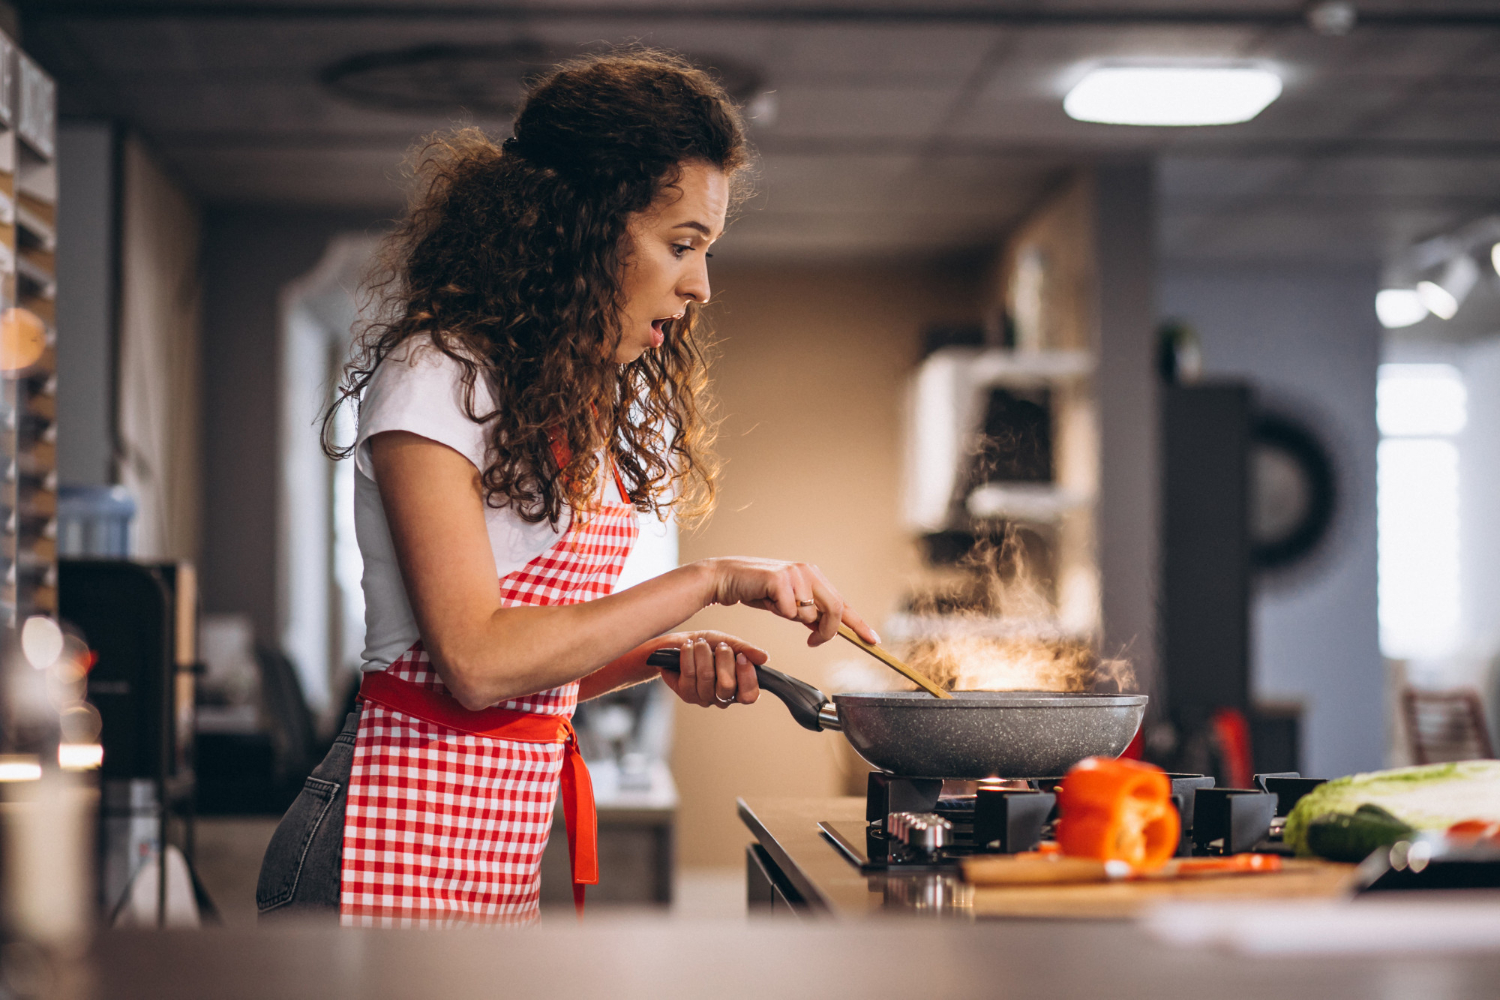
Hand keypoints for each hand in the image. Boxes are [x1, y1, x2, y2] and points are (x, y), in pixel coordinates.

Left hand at [655, 630, 764, 708]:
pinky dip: (688, 656)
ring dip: (703, 654)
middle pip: (727, 686)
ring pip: (706, 678)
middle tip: (720, 646)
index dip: (747, 677)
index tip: (741, 657)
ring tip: (701, 643)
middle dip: (724, 659)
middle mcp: (722, 697)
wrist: (683, 643)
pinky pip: (689, 675)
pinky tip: (688, 647)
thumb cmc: (709, 646)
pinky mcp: (686, 694)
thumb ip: (747, 650)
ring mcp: (704, 698)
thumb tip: (764, 658)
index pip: (749, 695)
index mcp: (738, 688)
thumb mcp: (730, 642)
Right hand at [698, 558, 879, 646]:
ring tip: (774, 604)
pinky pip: (790, 611)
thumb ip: (808, 615)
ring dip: (792, 618)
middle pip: (835, 609)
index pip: (842, 603)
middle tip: (813, 642)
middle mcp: (809, 571)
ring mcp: (796, 573)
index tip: (873, 640)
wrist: (727, 578)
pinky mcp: (781, 578)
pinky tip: (765, 599)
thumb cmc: (757, 590)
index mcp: (814, 576)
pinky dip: (778, 612)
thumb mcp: (787, 606)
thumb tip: (824, 630)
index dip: (859, 623)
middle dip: (827, 631)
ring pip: (809, 614)